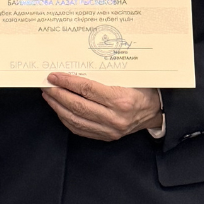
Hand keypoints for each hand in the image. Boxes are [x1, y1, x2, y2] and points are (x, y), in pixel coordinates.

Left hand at [43, 73, 161, 140]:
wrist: (156, 111)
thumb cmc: (142, 89)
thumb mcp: (127, 77)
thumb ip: (104, 74)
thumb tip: (75, 66)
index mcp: (121, 100)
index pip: (86, 89)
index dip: (67, 82)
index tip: (53, 76)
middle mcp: (115, 118)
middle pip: (78, 106)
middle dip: (58, 94)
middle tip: (46, 85)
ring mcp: (110, 130)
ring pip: (76, 119)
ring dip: (58, 107)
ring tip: (49, 95)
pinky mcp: (107, 137)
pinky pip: (80, 129)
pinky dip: (66, 119)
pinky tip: (59, 109)